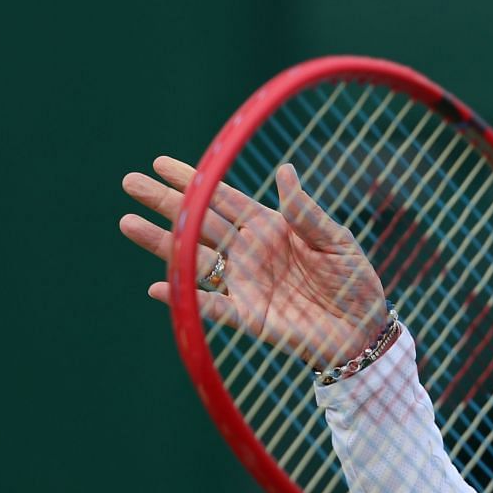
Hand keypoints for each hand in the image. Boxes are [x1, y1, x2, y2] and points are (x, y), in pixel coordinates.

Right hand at [119, 156, 387, 366]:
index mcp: (269, 227)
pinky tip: (158, 287)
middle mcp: (249, 252)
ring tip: (128, 223)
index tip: (161, 163)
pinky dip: (187, 297)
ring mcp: (244, 283)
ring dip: (163, 243)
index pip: (224, 198)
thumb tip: (284, 170)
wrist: (364, 329)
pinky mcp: (248, 316)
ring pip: (195, 260)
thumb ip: (306, 212)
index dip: (195, 180)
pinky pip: (211, 306)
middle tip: (130, 182)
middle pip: (200, 223)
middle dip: (166, 203)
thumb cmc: (353, 280)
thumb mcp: (336, 240)